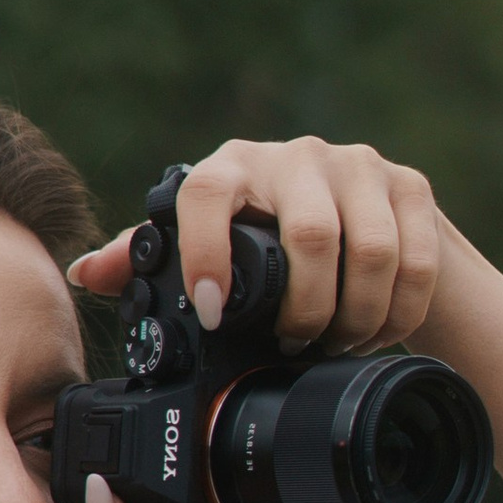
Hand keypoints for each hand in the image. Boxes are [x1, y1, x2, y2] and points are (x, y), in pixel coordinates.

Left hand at [71, 136, 443, 354]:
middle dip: (306, 311)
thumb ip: (148, 260)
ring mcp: (359, 165)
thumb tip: (88, 274)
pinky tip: (377, 333)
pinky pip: (415, 261)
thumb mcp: (206, 248)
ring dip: (356, 317)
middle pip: (310, 236)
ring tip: (338, 345)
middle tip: (297, 346)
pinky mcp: (410, 186)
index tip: (210, 314)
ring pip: (371, 253)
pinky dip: (398, 312)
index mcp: (232, 167)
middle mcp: (295, 156)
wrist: (360, 215)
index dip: (205, 253)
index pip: (207, 192)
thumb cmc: (265, 239)